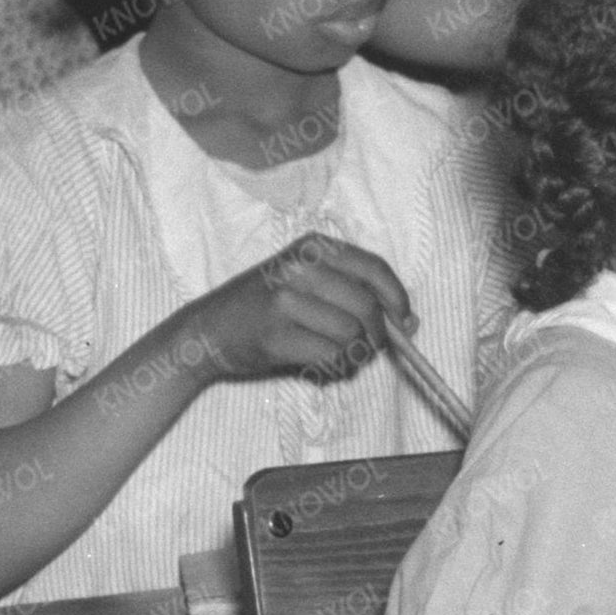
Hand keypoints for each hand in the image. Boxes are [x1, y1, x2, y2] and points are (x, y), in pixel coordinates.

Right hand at [179, 233, 417, 390]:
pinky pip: (331, 357)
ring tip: (338, 356)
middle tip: (367, 348)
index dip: (398, 298)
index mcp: (312, 247)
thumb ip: (352, 292)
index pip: (374, 268)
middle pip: (368, 306)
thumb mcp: (304, 281)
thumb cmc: (263, 308)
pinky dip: (336, 368)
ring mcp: (285, 300)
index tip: (404, 321)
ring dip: (355, 355)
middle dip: (377, 335)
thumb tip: (408, 321)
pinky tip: (321, 365)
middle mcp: (299, 267)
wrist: (207, 330)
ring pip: (352, 335)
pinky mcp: (276, 336)